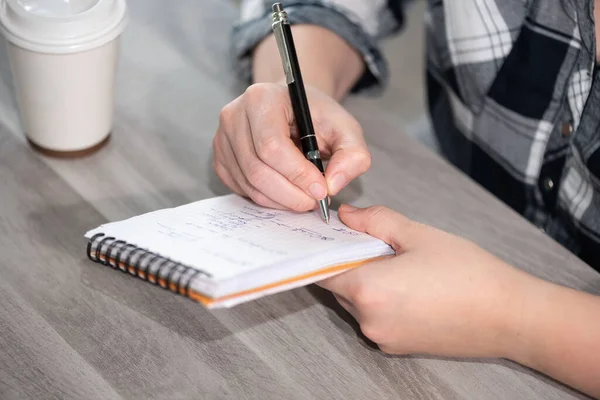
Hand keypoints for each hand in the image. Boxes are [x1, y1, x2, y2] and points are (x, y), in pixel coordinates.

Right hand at [212, 82, 370, 210]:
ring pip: (250, 184)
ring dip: (281, 200)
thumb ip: (352, 155)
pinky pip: (242, 190)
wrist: (292, 110)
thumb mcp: (345, 129)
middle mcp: (234, 116)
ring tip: (305, 197)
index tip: (321, 190)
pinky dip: (268, 199)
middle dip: (290, 193)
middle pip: (257, 169)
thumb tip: (333, 185)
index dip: (297, 174)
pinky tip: (286, 192)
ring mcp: (222, 139)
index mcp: (261, 98)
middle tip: (315, 201)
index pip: (272, 145)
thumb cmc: (316, 118)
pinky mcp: (220, 160)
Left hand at [317, 204, 532, 358]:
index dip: (326, 249)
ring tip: (402, 266)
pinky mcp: (398, 348)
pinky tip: (412, 287)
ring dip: (368, 283)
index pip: (323, 269)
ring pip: (358, 303)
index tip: (333, 234)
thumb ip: (374, 221)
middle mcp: (368, 321)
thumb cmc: (468, 273)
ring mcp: (383, 338)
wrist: (511, 316)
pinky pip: (376, 318)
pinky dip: (383, 301)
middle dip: (352, 264)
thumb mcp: (417, 234)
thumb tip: (346, 215)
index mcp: (368, 291)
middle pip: (340, 286)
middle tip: (378, 244)